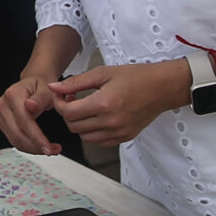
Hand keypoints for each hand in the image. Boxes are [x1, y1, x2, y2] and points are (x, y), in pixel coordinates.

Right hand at [0, 75, 60, 155]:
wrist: (35, 83)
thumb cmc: (42, 86)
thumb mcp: (47, 90)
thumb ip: (40, 98)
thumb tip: (30, 106)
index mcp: (12, 94)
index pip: (24, 121)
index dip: (36, 137)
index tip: (49, 147)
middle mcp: (3, 104)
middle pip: (17, 134)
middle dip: (35, 146)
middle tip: (53, 151)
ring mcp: (1, 115)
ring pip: (15, 140)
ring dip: (32, 149)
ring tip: (50, 149)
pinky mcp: (4, 123)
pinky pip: (14, 140)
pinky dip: (28, 146)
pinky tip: (40, 146)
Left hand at [45, 59, 195, 148]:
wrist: (162, 88)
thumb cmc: (135, 77)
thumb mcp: (103, 73)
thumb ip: (76, 82)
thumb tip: (54, 87)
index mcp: (103, 104)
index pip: (68, 113)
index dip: (59, 104)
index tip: (60, 95)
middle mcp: (110, 122)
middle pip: (73, 126)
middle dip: (67, 113)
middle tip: (72, 99)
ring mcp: (118, 132)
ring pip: (84, 136)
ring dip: (79, 123)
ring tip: (85, 108)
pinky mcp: (124, 138)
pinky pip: (99, 142)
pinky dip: (92, 132)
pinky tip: (96, 118)